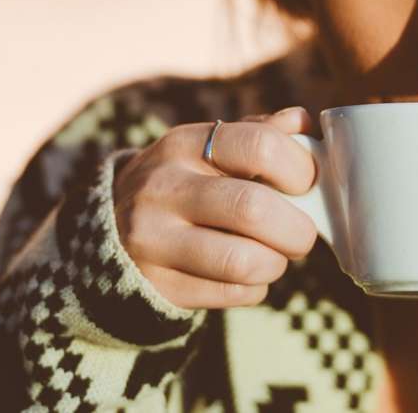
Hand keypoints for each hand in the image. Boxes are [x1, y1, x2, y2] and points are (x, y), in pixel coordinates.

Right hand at [112, 107, 318, 308]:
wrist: (111, 230)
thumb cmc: (184, 182)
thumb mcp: (208, 148)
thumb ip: (258, 133)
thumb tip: (304, 124)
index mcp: (184, 144)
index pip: (260, 146)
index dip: (300, 169)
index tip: (306, 184)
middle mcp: (163, 187)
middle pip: (253, 209)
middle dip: (296, 229)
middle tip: (301, 233)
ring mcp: (154, 240)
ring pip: (244, 261)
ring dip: (276, 263)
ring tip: (273, 255)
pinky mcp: (158, 284)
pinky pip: (231, 293)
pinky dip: (254, 288)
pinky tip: (246, 274)